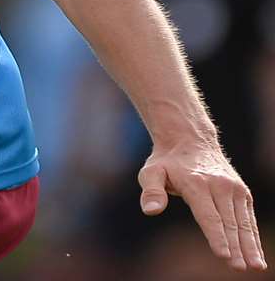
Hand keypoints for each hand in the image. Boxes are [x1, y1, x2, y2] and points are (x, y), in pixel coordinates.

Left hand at [139, 138, 264, 270]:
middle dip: (235, 248)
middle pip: (228, 222)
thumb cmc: (166, 161)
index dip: (216, 237)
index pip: (209, 216)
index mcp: (197, 183)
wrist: (190, 139)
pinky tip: (256, 254)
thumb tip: (150, 211)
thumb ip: (151, 191)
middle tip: (239, 268)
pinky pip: (248, 218)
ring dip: (250, 246)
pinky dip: (252, 236)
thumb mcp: (150, 171)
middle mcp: (219, 185)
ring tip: (256, 267)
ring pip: (243, 222)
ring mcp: (233, 188)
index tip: (223, 255)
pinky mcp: (242, 192)